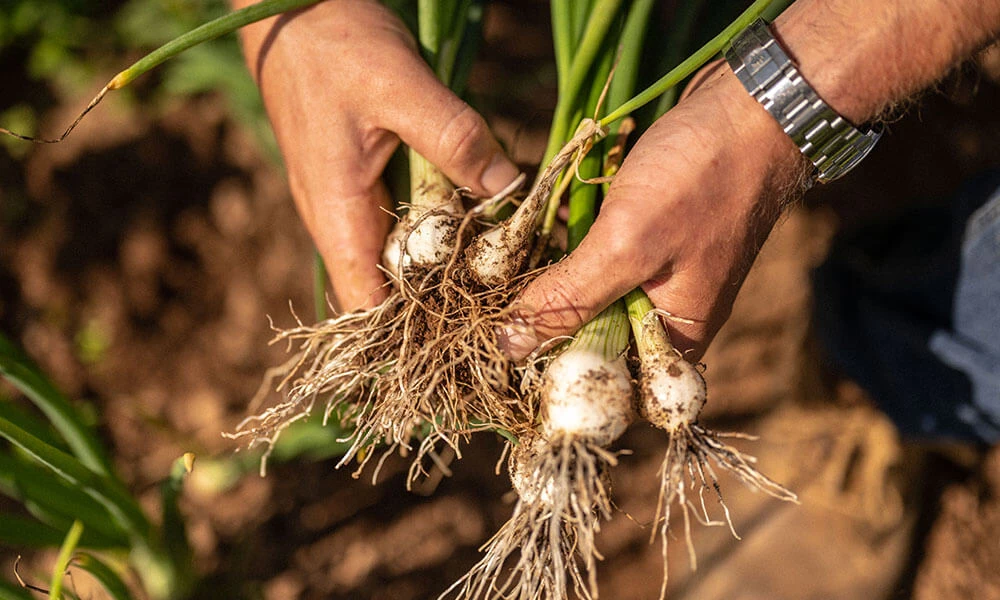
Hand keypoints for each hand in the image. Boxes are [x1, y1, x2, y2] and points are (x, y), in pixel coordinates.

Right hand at [236, 0, 518, 309]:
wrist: (289, 8)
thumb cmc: (334, 45)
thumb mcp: (402, 87)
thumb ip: (455, 140)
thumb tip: (510, 189)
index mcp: (336, 215)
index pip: (366, 308)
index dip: (412, 330)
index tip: (469, 328)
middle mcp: (335, 221)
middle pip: (387, 289)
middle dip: (438, 299)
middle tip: (501, 296)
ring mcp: (344, 201)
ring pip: (394, 254)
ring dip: (439, 261)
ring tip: (496, 266)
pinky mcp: (356, 180)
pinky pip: (396, 220)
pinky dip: (432, 226)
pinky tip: (471, 216)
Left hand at [501, 64, 809, 360]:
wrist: (752, 105)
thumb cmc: (701, 178)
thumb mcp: (628, 244)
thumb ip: (571, 297)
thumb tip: (511, 345)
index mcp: (675, 337)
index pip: (605, 382)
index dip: (553, 375)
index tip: (502, 356)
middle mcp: (664, 314)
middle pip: (590, 340)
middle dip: (542, 325)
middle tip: (488, 308)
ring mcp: (653, 273)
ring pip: (586, 296)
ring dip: (545, 283)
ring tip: (495, 273)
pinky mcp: (641, 237)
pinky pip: (592, 258)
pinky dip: (561, 249)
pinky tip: (523, 237)